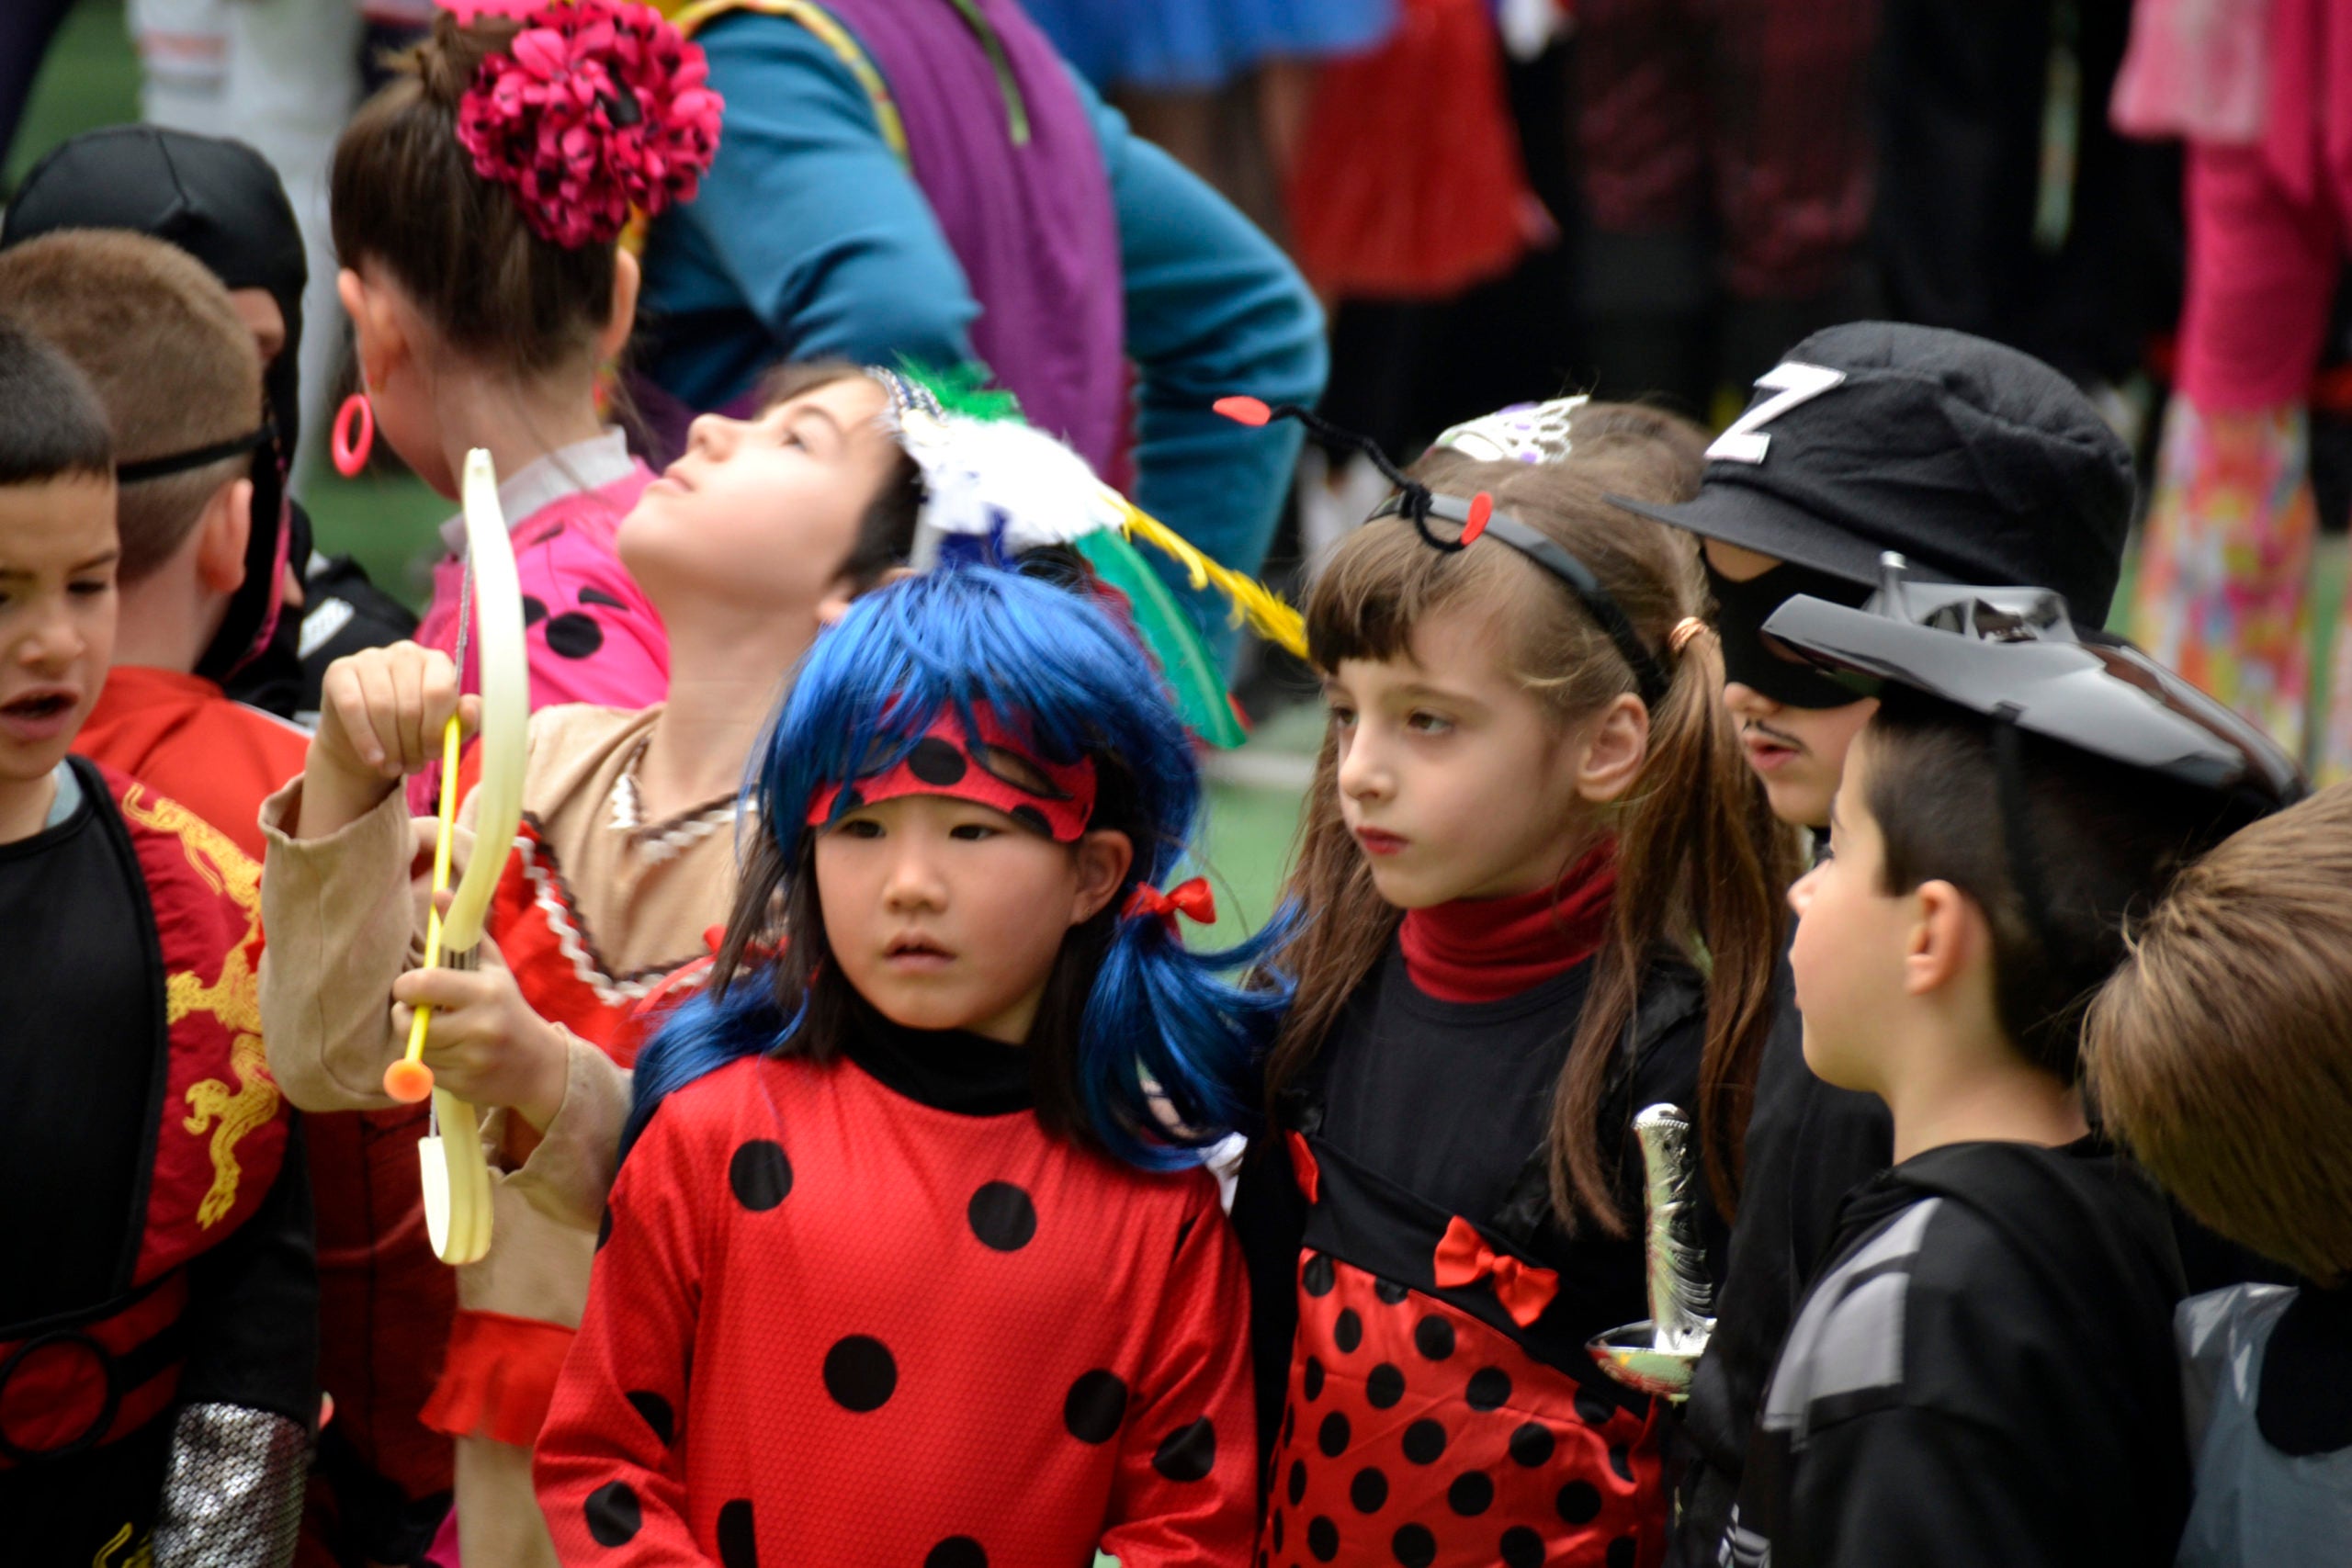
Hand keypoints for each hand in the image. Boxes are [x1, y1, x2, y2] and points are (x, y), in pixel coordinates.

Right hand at [298, 643, 477, 836]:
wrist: (368, 742)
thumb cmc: (414, 732)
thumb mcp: (445, 731)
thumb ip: (465, 721)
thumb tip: (470, 708)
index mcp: (436, 661)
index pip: (439, 691)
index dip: (436, 728)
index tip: (432, 753)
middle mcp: (405, 652)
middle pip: (410, 704)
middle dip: (412, 744)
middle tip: (411, 766)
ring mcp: (370, 658)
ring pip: (382, 707)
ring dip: (390, 746)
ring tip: (393, 766)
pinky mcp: (340, 670)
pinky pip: (353, 707)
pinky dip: (365, 738)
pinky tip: (373, 758)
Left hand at [390, 921, 569, 1129]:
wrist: (540, 1066)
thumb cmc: (508, 1007)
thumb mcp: (493, 968)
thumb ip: (463, 933)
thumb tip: (438, 892)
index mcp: (486, 992)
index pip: (425, 985)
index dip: (404, 986)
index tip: (409, 987)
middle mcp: (480, 1027)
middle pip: (410, 1023)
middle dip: (404, 1015)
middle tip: (415, 1010)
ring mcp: (473, 1060)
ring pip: (415, 1049)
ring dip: (417, 1039)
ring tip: (437, 1031)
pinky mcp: (464, 1086)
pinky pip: (425, 1073)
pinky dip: (428, 1063)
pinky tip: (449, 1054)